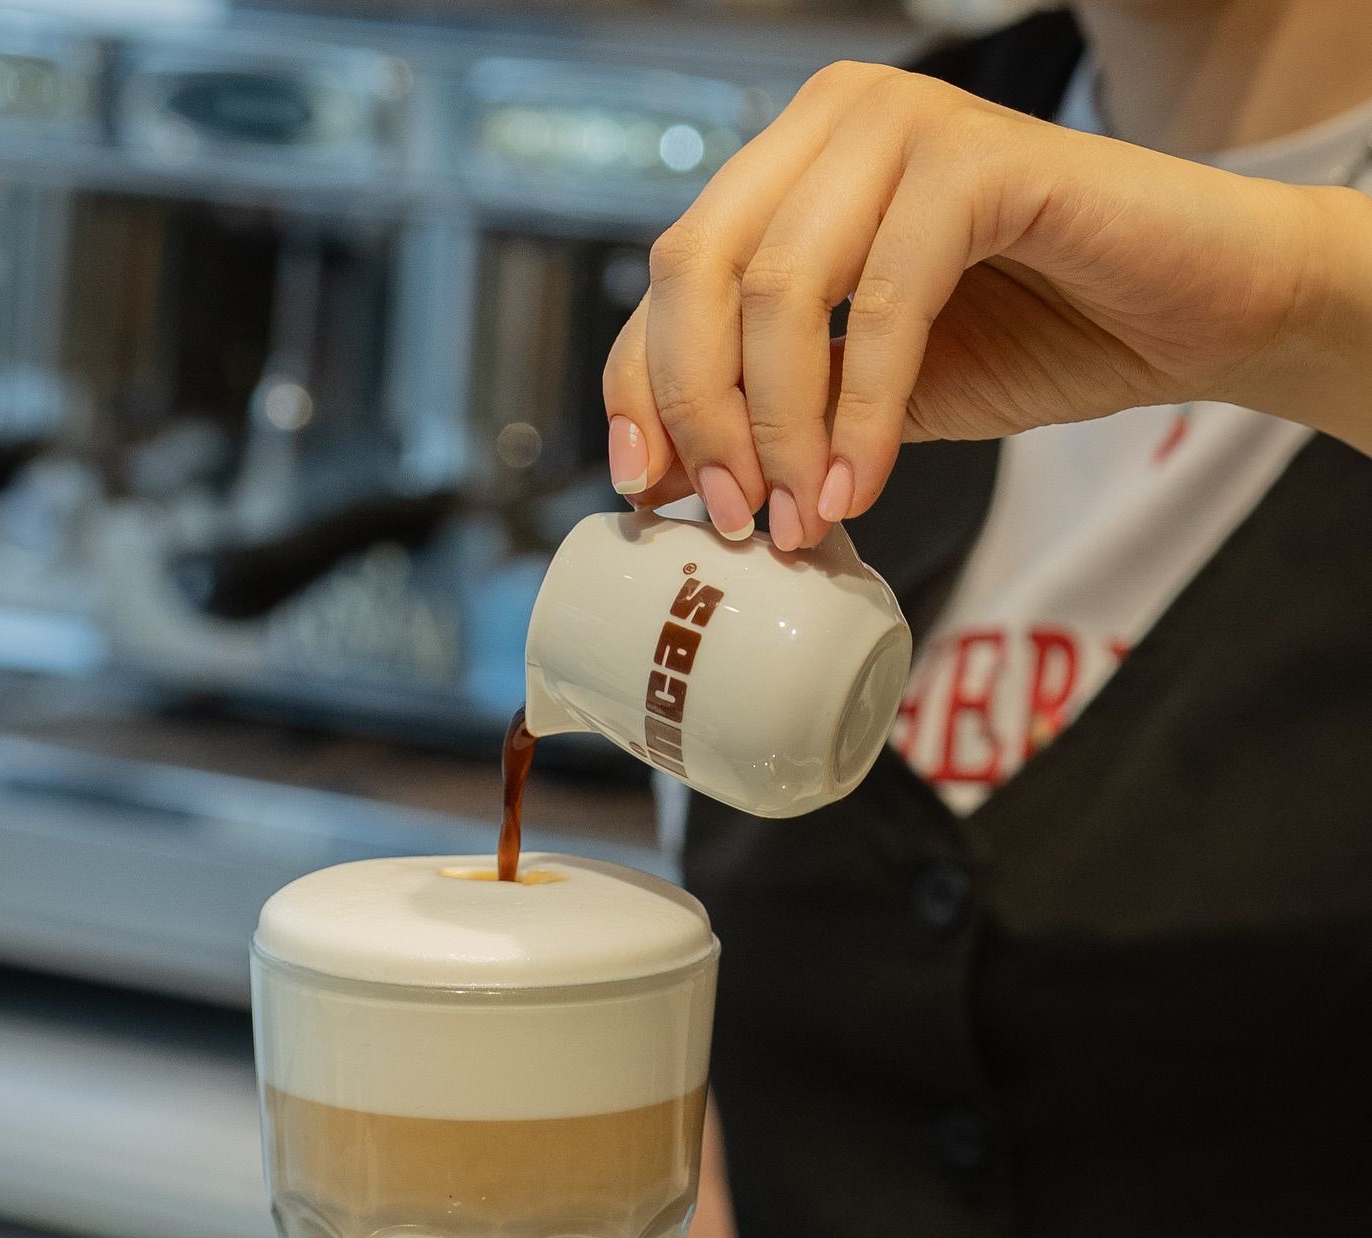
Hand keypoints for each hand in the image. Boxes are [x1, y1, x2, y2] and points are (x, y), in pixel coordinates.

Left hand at [603, 61, 1371, 548]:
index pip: (670, 276)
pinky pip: (884, 302)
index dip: (638, 388)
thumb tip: (657, 483)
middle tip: (735, 518)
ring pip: (779, 288)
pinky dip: (864, 410)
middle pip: (697, 270)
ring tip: (802, 519)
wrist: (1193, 316)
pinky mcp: (981, 159)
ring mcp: (904, 124)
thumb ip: (772, 417)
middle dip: (701, 414)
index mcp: (792, 168)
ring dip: (779, 427)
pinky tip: (863, 484)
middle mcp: (833, 124)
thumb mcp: (865, 400)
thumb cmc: (1039, 340)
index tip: (647, 495)